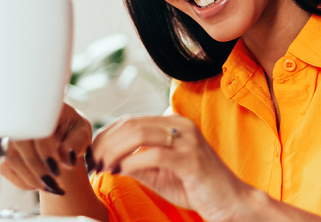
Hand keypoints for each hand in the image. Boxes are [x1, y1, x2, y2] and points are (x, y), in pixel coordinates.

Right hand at [1, 102, 92, 195]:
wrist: (65, 136)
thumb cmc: (73, 130)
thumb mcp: (82, 132)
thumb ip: (77, 142)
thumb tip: (66, 157)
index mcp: (43, 111)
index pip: (37, 129)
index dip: (45, 151)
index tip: (57, 168)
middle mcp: (23, 122)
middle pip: (21, 145)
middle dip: (37, 169)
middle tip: (54, 183)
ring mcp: (13, 138)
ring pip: (12, 160)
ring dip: (31, 178)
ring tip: (51, 187)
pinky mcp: (9, 152)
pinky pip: (7, 169)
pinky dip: (22, 181)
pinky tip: (39, 184)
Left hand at [88, 114, 254, 221]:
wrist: (229, 201)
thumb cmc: (195, 187)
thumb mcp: (159, 172)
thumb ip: (136, 161)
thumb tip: (106, 160)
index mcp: (173, 123)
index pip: (130, 121)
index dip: (106, 136)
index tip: (91, 154)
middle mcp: (180, 125)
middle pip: (131, 124)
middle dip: (105, 144)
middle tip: (91, 162)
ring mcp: (187, 140)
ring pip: (138, 135)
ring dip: (113, 152)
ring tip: (102, 167)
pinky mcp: (191, 159)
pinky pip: (153, 155)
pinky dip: (130, 163)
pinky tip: (119, 172)